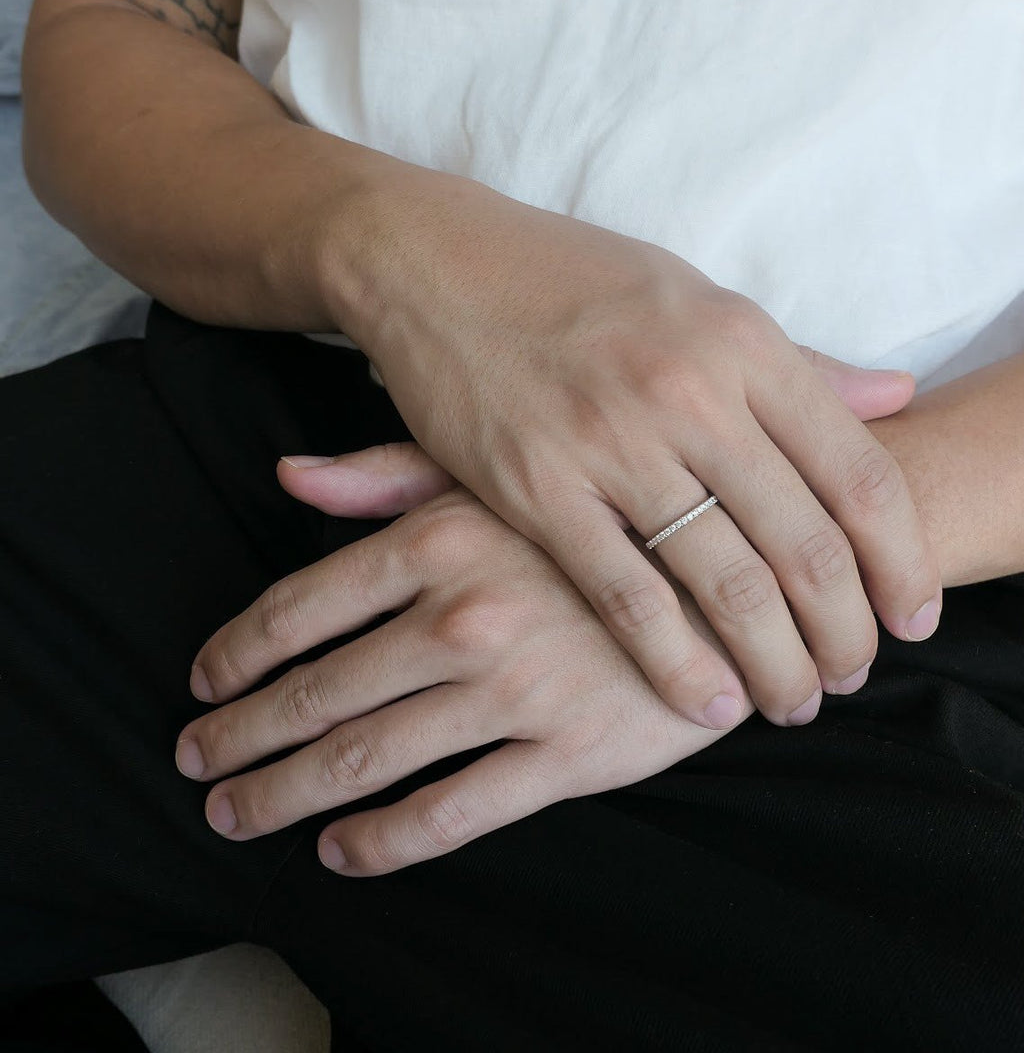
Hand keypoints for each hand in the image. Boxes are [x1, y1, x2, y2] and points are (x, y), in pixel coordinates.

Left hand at [176, 450, 756, 875]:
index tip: (206, 682)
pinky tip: (344, 851)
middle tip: (197, 762)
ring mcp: (515, 690)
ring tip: (237, 812)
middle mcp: (464, 615)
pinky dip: (385, 841)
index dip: (239, 651)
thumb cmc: (619, 502)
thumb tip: (290, 474)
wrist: (751, 558)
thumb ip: (390, 473)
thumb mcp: (504, 464)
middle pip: (316, 693)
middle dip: (241, 736)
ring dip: (286, 793)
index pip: (301, 606)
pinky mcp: (570, 754)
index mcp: (440, 535)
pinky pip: (454, 813)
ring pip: (367, 759)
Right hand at [340, 179, 942, 729]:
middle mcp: (690, 392)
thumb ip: (794, 362)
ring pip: (727, 583)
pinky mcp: (538, 489)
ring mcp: (612, 443)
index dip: (901, 560)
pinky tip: (709, 702)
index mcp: (742, 340)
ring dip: (775, 662)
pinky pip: (628, 598)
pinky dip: (678, 664)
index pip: (860, 473)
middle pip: (806, 544)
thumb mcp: (696, 298)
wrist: (435, 262)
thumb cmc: (570, 278)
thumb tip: (896, 395)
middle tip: (850, 676)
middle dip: (844, 632)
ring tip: (792, 702)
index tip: (910, 615)